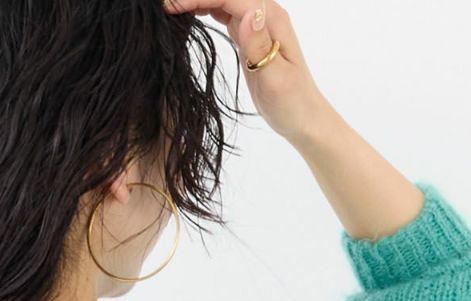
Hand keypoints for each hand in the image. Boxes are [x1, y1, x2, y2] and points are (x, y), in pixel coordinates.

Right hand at [163, 2, 332, 146]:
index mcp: (271, 20)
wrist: (304, 118)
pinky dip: (206, 10)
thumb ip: (259, 46)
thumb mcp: (274, 79)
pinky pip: (225, 13)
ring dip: (200, 1)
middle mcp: (265, 15)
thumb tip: (248, 13)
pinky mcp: (250, 36)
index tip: (171, 6)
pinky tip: (190, 14)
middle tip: (165, 6)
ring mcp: (258, 24)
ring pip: (224, 0)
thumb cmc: (291, 103)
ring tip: (172, 9)